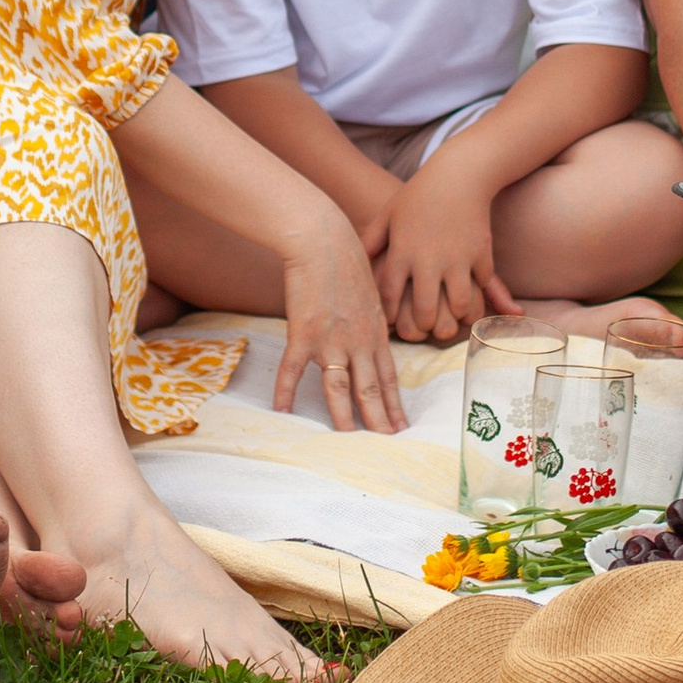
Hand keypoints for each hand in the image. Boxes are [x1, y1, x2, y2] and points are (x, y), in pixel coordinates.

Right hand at [271, 206, 405, 431]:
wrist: (322, 240)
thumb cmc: (345, 260)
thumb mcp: (370, 292)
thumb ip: (371, 319)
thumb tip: (375, 334)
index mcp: (375, 332)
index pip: (388, 377)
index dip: (393, 404)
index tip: (400, 426)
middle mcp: (358, 341)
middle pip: (369, 388)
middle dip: (377, 419)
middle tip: (385, 442)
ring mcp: (331, 339)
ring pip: (339, 386)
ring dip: (344, 415)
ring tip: (348, 438)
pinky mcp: (303, 332)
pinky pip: (293, 369)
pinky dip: (286, 391)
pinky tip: (281, 410)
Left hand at [370, 160, 516, 343]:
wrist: (458, 174)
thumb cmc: (418, 195)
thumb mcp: (388, 215)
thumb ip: (371, 241)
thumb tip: (355, 264)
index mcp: (402, 250)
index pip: (390, 296)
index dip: (390, 315)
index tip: (394, 320)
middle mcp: (429, 258)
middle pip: (425, 311)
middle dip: (424, 326)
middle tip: (425, 327)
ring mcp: (458, 257)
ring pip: (460, 305)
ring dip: (456, 313)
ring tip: (452, 313)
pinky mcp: (481, 253)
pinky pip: (482, 284)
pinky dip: (479, 290)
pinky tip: (472, 289)